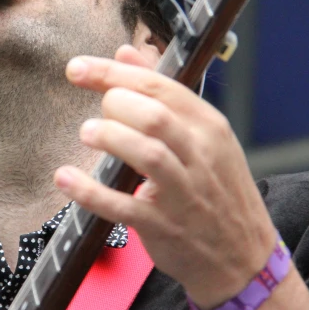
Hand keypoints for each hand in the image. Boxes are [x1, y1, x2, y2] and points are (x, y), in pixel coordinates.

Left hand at [54, 44, 278, 309]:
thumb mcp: (203, 136)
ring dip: (109, 138)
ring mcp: (184, 192)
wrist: (243, 257)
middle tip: (97, 116)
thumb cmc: (216, 189)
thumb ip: (161, 92)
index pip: (159, 86)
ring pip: (147, 154)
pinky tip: (66, 178)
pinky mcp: (164, 226)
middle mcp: (200, 155)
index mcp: (208, 126)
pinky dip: (90, 191)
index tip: (77, 68)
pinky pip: (123, 206)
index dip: (112, 73)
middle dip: (115, 105)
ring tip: (87, 133)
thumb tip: (125, 52)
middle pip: (154, 115)